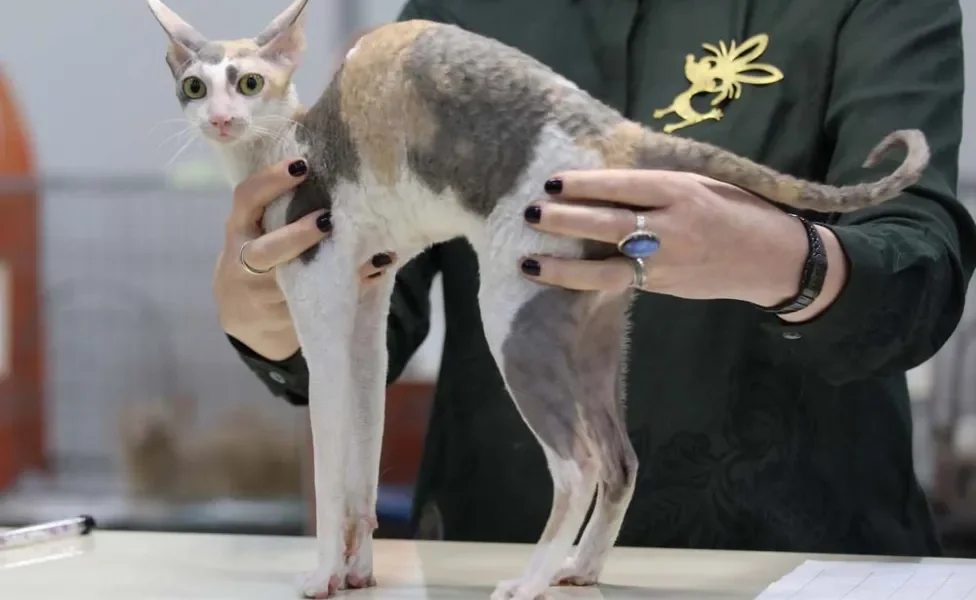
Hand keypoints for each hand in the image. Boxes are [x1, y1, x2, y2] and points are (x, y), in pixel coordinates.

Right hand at [214, 157, 396, 360]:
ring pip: (297, 282)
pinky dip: (354, 285)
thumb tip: (333, 160)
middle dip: (296, 236)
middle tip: (328, 219)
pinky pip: (321, 299)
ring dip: (338, 267)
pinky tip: (379, 269)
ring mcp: (263, 294)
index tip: (302, 164)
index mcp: (239, 226)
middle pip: (264, 251)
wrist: (243, 314)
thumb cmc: (261, 251)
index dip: (270, 180)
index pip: (246, 198)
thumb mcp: (259, 225)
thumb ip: (283, 202)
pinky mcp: (285, 315)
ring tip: (375, 253)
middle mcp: (244, 260)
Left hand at [518, 170, 846, 321]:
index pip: (623, 186)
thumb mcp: (703, 183)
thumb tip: (604, 180)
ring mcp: (666, 263)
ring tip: (529, 260)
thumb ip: (658, 185)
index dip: (584, 184)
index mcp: (680, 192)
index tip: (551, 182)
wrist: (775, 260)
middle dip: (566, 219)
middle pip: (609, 224)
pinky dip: (585, 281)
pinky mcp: (663, 287)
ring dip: (564, 266)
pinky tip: (557, 276)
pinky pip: (618, 284)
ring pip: (606, 268)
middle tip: (530, 213)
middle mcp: (671, 228)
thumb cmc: (738, 210)